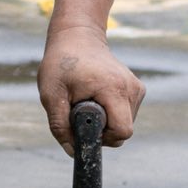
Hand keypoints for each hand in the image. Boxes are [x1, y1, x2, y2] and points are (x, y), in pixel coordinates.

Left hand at [38, 25, 143, 153]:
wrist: (78, 35)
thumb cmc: (61, 62)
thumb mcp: (51, 94)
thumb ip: (59, 126)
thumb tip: (73, 151)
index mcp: (114, 89)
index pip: (122, 132)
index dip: (103, 137)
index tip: (84, 125)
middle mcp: (132, 89)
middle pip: (124, 130)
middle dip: (102, 130)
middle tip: (81, 111)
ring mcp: (137, 89)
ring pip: (124, 124)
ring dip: (105, 121)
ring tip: (87, 99)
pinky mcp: (137, 89)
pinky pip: (126, 114)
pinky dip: (111, 113)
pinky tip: (96, 97)